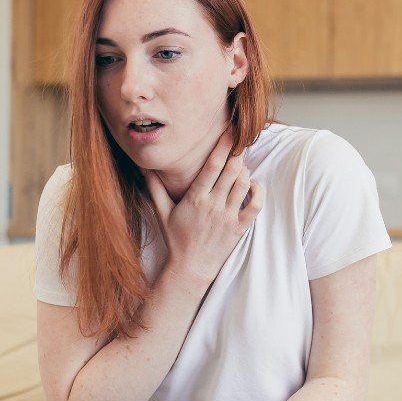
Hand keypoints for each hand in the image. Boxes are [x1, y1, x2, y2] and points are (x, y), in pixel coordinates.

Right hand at [145, 129, 264, 285]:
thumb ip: (154, 188)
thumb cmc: (176, 240)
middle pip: (231, 170)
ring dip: (245, 170)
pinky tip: (253, 184)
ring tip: (241, 163)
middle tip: (241, 139)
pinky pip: (255, 205)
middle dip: (238, 152)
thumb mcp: (162, 213)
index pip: (212, 165)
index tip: (229, 132)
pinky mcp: (239, 228)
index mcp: (195, 198)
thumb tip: (143, 167)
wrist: (190, 269)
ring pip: (243, 184)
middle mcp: (213, 205)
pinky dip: (257, 191)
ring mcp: (228, 217)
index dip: (222, 146)